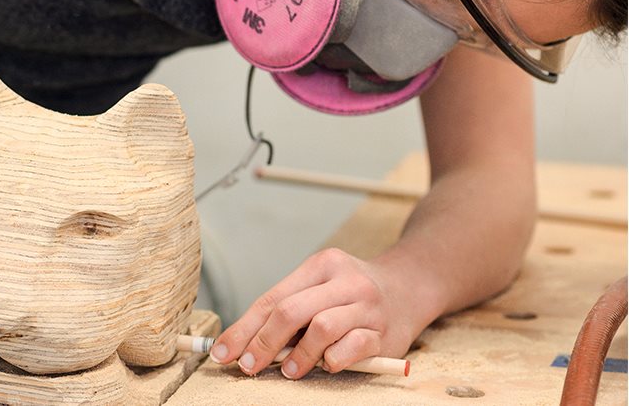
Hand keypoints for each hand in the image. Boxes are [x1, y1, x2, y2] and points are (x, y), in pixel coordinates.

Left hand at [209, 248, 422, 378]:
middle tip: (249, 367)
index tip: (223, 353)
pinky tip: (328, 365)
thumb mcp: (319, 289)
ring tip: (289, 370)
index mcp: (321, 265)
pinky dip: (334, 359)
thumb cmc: (351, 294)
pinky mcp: (386, 333)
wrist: (411, 288)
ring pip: (322, 328)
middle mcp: (345, 281)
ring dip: (299, 355)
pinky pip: (353, 348)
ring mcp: (368, 306)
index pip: (272, 299)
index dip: (244, 329)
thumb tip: (243, 344)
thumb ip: (288, 310)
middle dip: (263, 343)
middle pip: (291, 311)